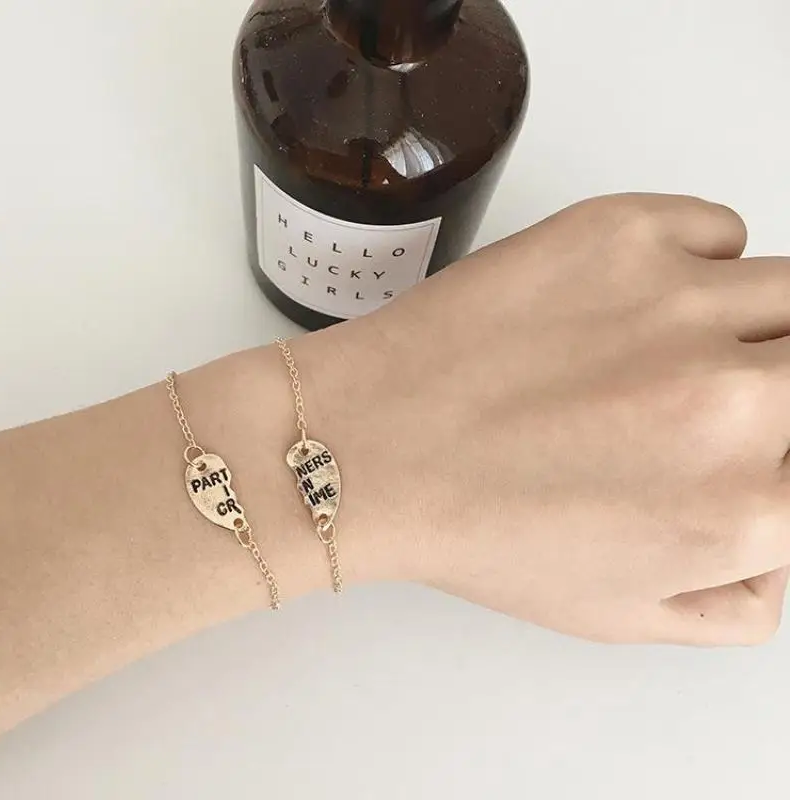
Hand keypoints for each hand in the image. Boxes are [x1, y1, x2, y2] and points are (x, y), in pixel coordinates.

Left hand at [316, 193, 789, 644]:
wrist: (370, 447)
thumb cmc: (478, 532)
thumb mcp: (621, 612)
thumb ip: (739, 595)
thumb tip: (783, 538)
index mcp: (744, 510)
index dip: (778, 457)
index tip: (753, 446)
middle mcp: (736, 401)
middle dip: (780, 389)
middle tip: (723, 397)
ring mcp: (679, 301)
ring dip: (756, 325)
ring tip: (681, 348)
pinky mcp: (621, 231)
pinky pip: (719, 230)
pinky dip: (701, 263)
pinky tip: (638, 301)